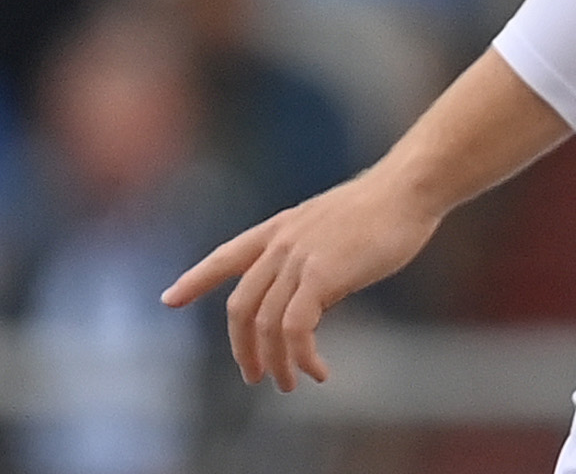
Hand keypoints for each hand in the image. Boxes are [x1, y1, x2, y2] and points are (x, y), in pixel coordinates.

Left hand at [162, 168, 440, 389]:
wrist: (406, 191)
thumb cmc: (380, 213)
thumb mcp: (330, 236)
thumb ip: (310, 266)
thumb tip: (307, 310)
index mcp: (278, 229)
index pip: (224, 256)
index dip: (195, 280)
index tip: (168, 300)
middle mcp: (279, 243)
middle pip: (241, 306)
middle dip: (243, 348)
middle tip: (254, 377)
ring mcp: (297, 257)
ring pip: (267, 324)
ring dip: (276, 363)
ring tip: (290, 385)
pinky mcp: (320, 274)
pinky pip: (296, 327)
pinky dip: (302, 356)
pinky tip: (317, 370)